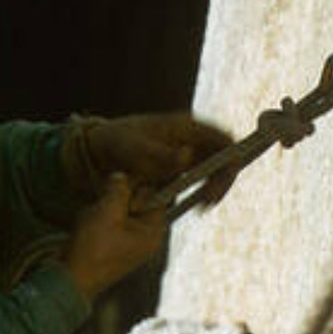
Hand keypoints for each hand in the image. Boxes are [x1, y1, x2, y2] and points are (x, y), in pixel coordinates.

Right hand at [59, 174, 166, 299]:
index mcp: (153, 232)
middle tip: (104, 205)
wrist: (71, 278)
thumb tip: (121, 176)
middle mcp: (145, 238)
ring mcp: (129, 242)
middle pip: (139, 201)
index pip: (158, 196)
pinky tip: (88, 224)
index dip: (139, 186)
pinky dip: (99, 217)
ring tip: (94, 217)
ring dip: (106, 206)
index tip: (121, 186)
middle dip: (120, 197)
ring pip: (122, 209)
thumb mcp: (109, 210)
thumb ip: (119, 188)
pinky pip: (110, 221)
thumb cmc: (94, 247)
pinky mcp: (113, 245)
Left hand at [81, 112, 235, 207]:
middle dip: (222, 180)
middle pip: (223, 157)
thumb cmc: (119, 143)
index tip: (221, 182)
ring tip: (202, 208)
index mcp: (187, 125)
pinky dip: (202, 192)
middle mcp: (193, 137)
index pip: (223, 139)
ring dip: (214, 189)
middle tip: (209, 202)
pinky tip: (196, 206)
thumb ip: (160, 154)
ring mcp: (189, 151)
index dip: (230, 159)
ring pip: (215, 170)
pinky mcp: (183, 167)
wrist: (102, 149)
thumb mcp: (136, 149)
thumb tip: (187, 155)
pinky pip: (202, 179)